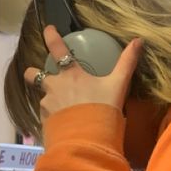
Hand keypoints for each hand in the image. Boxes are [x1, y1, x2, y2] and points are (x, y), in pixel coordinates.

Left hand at [24, 25, 143, 120]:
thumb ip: (127, 63)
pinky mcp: (44, 122)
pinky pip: (46, 117)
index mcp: (70, 75)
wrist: (87, 141)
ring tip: (63, 110)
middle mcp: (54, 87)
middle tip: (36, 76)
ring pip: (43, 98)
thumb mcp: (118, 85)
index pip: (57, 49)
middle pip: (34, 76)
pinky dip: (53, 118)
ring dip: (50, 100)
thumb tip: (139, 40)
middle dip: (32, 74)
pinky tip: (63, 124)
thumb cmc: (102, 109)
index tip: (47, 29)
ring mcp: (47, 105)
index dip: (51, 36)